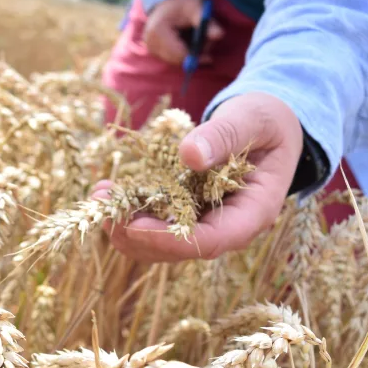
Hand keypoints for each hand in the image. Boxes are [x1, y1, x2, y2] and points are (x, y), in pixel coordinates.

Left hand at [106, 92, 304, 261]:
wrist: (269, 124)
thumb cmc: (267, 119)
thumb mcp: (252, 118)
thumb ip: (224, 135)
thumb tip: (189, 155)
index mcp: (253, 213)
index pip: (210, 241)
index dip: (169, 239)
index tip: (134, 225)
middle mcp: (228, 227)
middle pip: (178, 248)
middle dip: (136, 234)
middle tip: (101, 209)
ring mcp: (206, 223)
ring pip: (161, 241)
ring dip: (126, 225)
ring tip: (99, 196)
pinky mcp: (188, 213)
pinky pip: (157, 222)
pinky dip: (131, 209)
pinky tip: (107, 190)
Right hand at [143, 0, 224, 65]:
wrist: (168, 1)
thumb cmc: (183, 3)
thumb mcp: (197, 9)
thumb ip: (208, 23)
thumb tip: (219, 35)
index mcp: (158, 30)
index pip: (178, 54)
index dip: (195, 58)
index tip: (209, 58)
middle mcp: (151, 42)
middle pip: (176, 60)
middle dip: (193, 56)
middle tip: (206, 46)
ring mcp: (150, 48)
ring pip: (175, 61)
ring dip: (189, 55)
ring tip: (197, 40)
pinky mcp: (153, 51)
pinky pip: (172, 58)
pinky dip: (183, 53)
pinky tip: (187, 42)